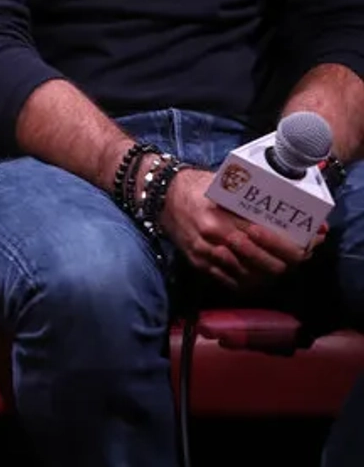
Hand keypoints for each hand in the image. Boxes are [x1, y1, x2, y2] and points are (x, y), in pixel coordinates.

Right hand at [158, 168, 322, 290]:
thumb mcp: (223, 186)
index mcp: (220, 217)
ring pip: (250, 277)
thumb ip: (249, 200)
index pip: (266, 238)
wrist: (159, 195)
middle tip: (300, 256)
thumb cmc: (195, 186)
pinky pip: (231, 282)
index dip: (291, 245)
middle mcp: (213, 240)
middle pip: (264, 263)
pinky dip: (250, 282)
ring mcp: (206, 255)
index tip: (308, 243)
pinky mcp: (199, 264)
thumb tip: (287, 211)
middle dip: (287, 262)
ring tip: (284, 265)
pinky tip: (261, 275)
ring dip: (271, 273)